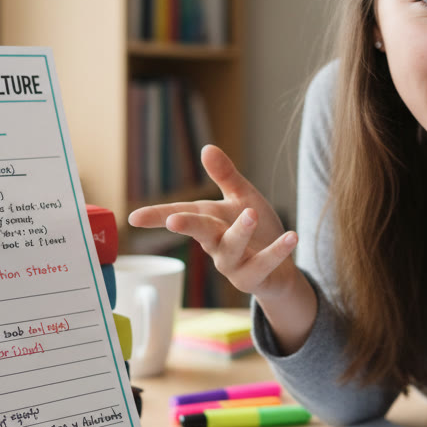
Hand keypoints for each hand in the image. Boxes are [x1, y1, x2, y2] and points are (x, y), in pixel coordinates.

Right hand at [128, 145, 300, 299]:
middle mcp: (216, 245)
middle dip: (187, 225)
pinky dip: (278, 251)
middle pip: (200, 232)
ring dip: (240, 232)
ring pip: (231, 249)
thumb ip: (225, 176)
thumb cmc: (257, 231)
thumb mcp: (242, 198)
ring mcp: (233, 265)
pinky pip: (264, 264)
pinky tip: (292, 237)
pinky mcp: (254, 278)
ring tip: (251, 213)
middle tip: (174, 221)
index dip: (156, 216)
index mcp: (209, 222)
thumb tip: (207, 147)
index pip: (179, 215)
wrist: (280, 270)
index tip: (133, 218)